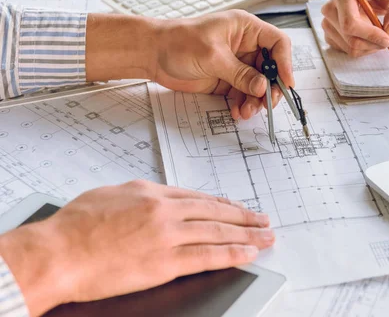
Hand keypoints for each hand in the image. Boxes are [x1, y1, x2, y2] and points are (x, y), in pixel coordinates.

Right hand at [0, 180, 273, 315]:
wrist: (58, 253)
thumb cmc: (75, 226)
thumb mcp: (110, 194)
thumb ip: (140, 195)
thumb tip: (157, 197)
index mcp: (152, 192)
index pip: (198, 197)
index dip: (222, 204)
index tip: (237, 208)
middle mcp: (166, 210)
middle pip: (216, 211)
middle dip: (244, 216)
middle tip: (264, 219)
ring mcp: (169, 235)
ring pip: (218, 232)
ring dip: (247, 234)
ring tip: (265, 236)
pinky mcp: (166, 262)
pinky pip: (209, 256)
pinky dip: (233, 253)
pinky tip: (248, 253)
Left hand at [86, 10, 293, 120]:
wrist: (153, 54)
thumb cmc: (179, 42)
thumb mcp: (213, 56)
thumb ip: (240, 73)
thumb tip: (262, 87)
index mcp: (246, 29)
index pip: (277, 43)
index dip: (285, 63)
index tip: (286, 83)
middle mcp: (244, 45)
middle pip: (270, 68)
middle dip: (270, 88)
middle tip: (267, 104)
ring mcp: (236, 63)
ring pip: (258, 85)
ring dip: (256, 100)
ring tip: (247, 112)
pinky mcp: (226, 79)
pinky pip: (243, 94)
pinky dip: (243, 104)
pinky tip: (238, 112)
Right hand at [321, 0, 388, 56]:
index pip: (351, 23)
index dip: (370, 35)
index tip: (388, 40)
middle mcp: (330, 10)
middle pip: (351, 40)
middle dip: (374, 44)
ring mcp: (327, 25)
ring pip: (351, 49)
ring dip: (371, 47)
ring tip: (382, 34)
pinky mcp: (329, 36)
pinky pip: (349, 51)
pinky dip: (364, 49)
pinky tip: (370, 37)